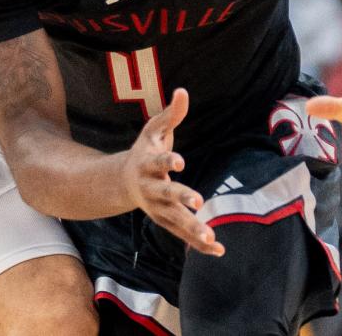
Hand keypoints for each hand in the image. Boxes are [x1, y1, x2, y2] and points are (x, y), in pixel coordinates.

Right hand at [122, 89, 222, 256]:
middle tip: (198, 201)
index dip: (168, 161)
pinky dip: (199, 244)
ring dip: (192, 229)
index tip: (180, 161)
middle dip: (181, 197)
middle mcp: (151, 189)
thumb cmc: (145, 150)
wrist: (123, 181)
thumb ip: (170, 114)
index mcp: (147, 164)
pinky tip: (218, 250)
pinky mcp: (166, 221)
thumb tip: (182, 91)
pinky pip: (182, 235)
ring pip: (174, 220)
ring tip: (212, 237)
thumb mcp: (154, 129)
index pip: (158, 162)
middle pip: (166, 194)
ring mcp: (157, 208)